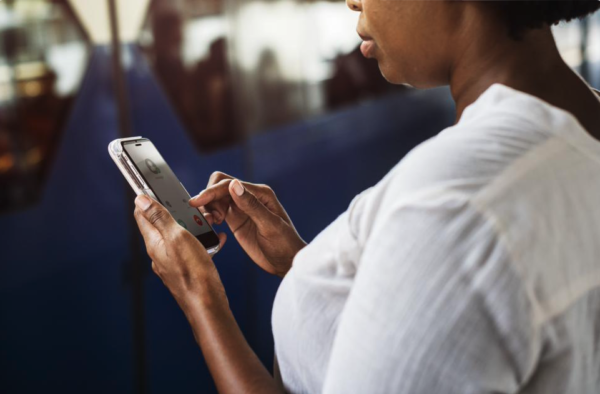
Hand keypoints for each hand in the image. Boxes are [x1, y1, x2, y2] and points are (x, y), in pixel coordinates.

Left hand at [133, 195, 227, 306]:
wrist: (208, 305)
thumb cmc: (193, 272)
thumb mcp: (177, 237)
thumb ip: (160, 218)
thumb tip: (141, 199)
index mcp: (154, 243)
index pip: (142, 214)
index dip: (147, 198)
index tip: (153, 186)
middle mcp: (159, 253)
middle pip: (162, 224)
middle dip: (175, 212)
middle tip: (189, 205)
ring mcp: (172, 262)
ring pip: (179, 236)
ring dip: (191, 226)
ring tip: (206, 223)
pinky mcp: (185, 269)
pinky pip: (191, 249)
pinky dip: (201, 242)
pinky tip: (214, 241)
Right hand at [190, 172, 305, 276]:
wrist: (287, 263)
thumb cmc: (285, 244)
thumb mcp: (270, 225)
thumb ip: (251, 205)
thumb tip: (234, 185)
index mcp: (260, 193)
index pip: (229, 184)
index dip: (211, 191)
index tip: (197, 202)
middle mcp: (249, 197)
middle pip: (219, 186)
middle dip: (209, 198)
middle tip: (211, 218)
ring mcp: (241, 208)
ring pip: (216, 198)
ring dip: (208, 208)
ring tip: (213, 223)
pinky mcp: (236, 220)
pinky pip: (217, 211)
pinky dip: (210, 216)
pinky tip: (214, 226)